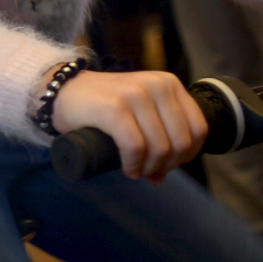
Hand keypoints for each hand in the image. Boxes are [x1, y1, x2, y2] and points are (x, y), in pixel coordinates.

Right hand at [52, 69, 207, 181]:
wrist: (63, 91)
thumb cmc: (102, 106)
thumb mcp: (138, 113)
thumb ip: (155, 136)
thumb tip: (161, 177)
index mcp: (169, 84)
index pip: (199, 129)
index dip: (187, 155)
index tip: (167, 164)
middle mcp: (157, 85)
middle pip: (181, 142)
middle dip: (167, 165)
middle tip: (149, 171)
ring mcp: (136, 95)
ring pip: (160, 148)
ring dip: (149, 168)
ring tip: (136, 171)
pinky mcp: (115, 108)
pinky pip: (136, 148)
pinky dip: (134, 165)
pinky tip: (128, 169)